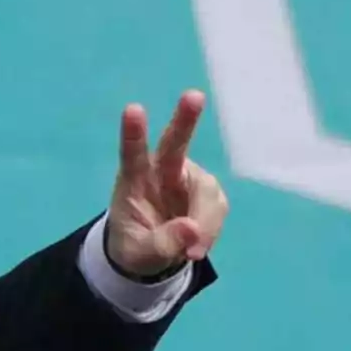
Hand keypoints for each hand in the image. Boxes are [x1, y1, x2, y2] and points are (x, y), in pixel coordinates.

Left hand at [106, 89, 228, 277]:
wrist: (151, 253)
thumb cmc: (135, 246)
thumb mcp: (140, 254)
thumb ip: (162, 244)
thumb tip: (192, 231)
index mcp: (134, 180)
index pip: (133, 154)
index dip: (134, 133)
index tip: (133, 109)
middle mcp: (162, 171)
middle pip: (175, 143)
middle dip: (185, 120)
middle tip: (194, 96)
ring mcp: (188, 180)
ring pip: (207, 192)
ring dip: (205, 222)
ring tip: (191, 252)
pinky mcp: (208, 194)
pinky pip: (217, 209)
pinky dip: (211, 231)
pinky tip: (197, 247)